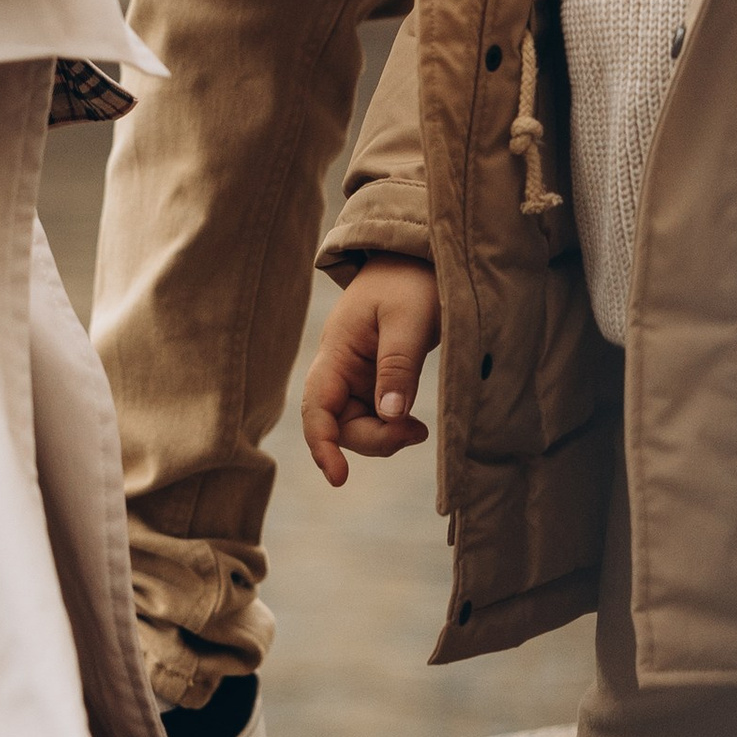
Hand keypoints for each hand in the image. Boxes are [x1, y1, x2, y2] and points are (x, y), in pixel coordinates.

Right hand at [302, 261, 443, 486]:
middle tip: (416, 434)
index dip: (323, 445)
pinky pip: (373, 417)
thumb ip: (398, 367)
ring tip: (419, 430)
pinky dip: (391, 427)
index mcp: (336, 351)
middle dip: (373, 440)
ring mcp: (355, 377)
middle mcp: (339, 369)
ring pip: (357, 426)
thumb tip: (391, 416)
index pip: (318, 407)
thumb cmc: (410, 281)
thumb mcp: (409, 320)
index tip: (339, 478)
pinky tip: (413, 425)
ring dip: (384, 436)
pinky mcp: (374, 381)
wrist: (417, 259)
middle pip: (338, 425)